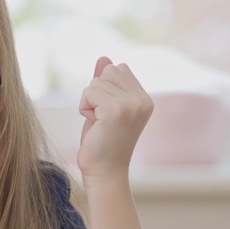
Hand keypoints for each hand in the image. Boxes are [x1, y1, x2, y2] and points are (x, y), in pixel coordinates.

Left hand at [77, 57, 152, 180]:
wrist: (105, 172)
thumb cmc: (102, 142)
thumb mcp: (104, 107)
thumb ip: (106, 83)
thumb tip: (104, 57)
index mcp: (144, 98)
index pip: (117, 69)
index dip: (104, 89)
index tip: (108, 114)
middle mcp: (142, 100)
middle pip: (107, 72)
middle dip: (96, 93)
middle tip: (102, 120)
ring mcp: (131, 104)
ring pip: (95, 83)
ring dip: (89, 103)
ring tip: (99, 124)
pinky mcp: (116, 110)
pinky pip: (88, 93)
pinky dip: (85, 108)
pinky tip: (95, 126)